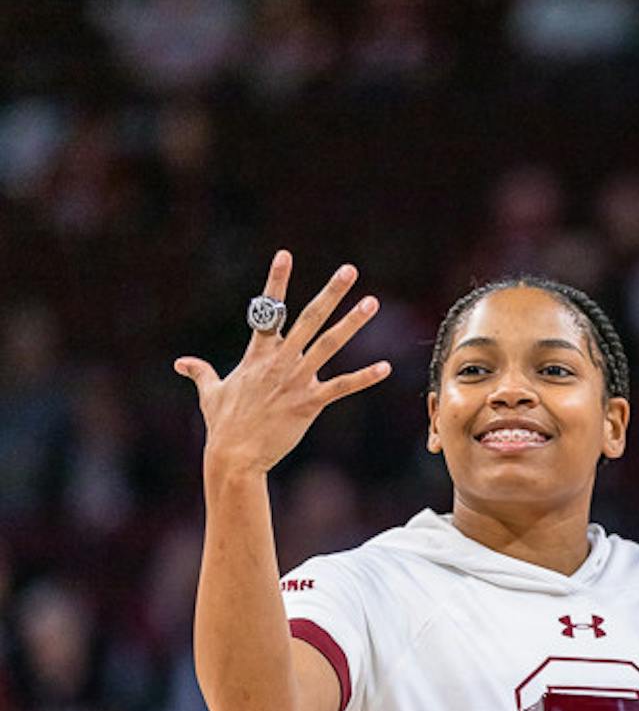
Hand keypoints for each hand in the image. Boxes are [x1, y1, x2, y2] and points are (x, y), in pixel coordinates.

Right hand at [175, 250, 387, 474]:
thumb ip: (201, 373)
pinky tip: (385, 368)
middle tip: (349, 270)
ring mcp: (296, 380)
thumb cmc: (224, 425)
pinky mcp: (309, 403)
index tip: (285, 255)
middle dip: (330, 293)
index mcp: (258, 354)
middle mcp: (279, 361)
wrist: (234, 455)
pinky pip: (342, 387)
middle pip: (308, 318)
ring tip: (371, 303)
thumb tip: (181, 363)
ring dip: (351, 323)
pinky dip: (364, 378)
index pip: (268, 310)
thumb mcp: (210, 393)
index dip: (276, 281)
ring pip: (329, 344)